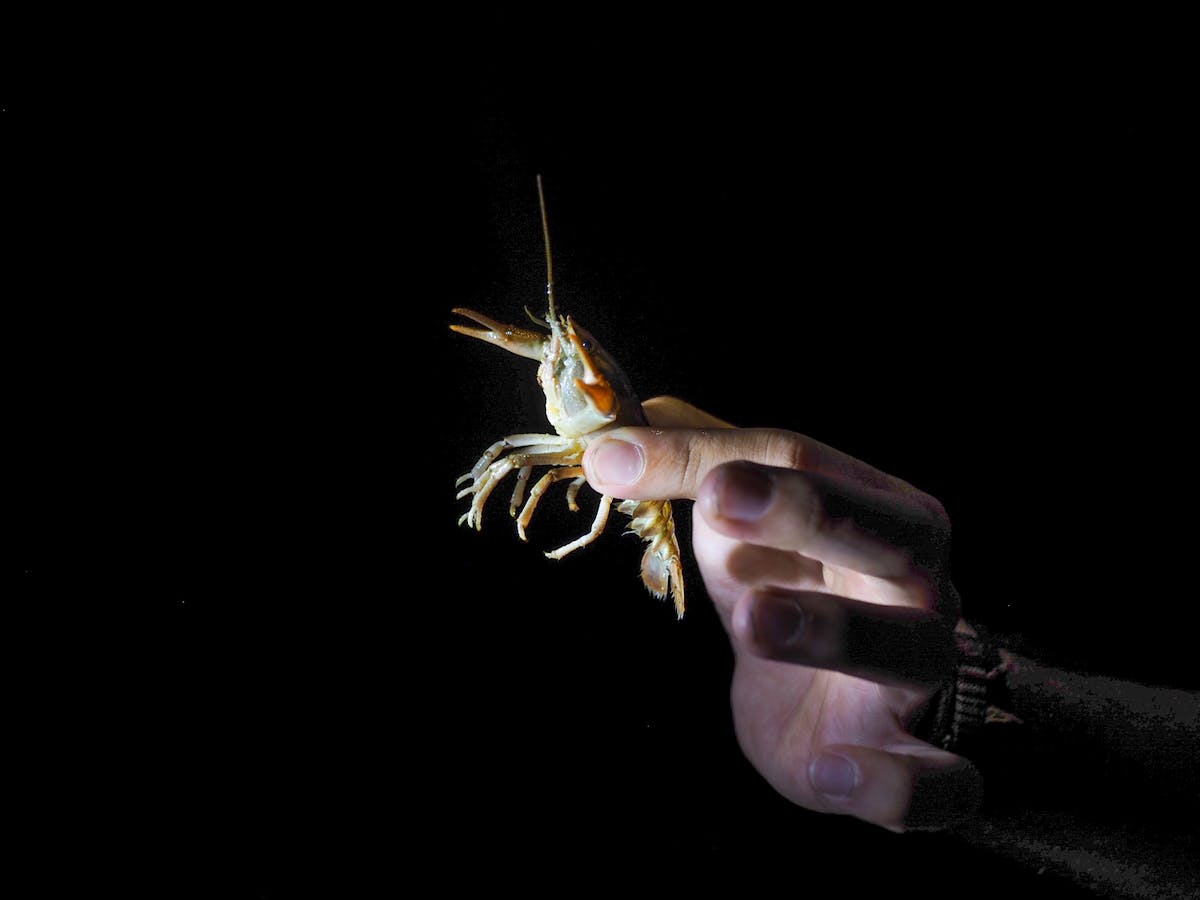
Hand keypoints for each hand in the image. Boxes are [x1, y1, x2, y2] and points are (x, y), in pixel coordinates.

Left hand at [583, 397, 981, 830]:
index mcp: (880, 509)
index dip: (714, 454)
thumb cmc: (793, 584)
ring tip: (753, 619)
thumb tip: (604, 445)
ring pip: (908, 649)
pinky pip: (940, 782)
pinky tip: (831, 771)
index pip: (803, 458)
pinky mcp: (912, 762)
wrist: (841, 700)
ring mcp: (920, 672)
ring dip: (834, 631)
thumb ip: (687, 472)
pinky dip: (896, 784)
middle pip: (887, 536)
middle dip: (806, 511)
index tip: (619, 458)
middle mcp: (919, 584)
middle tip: (719, 498)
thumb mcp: (739, 525)